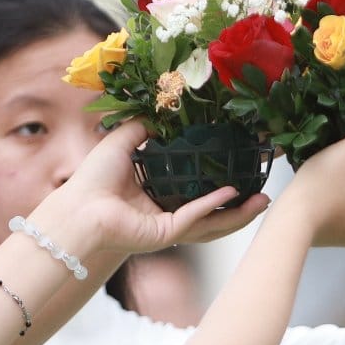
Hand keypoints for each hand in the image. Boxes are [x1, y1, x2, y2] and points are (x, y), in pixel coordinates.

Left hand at [38, 122, 268, 257]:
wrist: (78, 207)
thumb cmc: (93, 178)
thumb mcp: (123, 140)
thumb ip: (145, 126)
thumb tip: (165, 109)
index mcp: (160, 194)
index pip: (201, 190)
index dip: (226, 180)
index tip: (247, 166)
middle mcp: (169, 213)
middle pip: (216, 212)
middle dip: (244, 205)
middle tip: (267, 191)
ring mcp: (169, 227)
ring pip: (214, 223)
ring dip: (239, 214)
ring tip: (263, 200)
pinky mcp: (165, 235)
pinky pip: (195, 218)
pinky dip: (213, 206)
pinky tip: (232, 193)